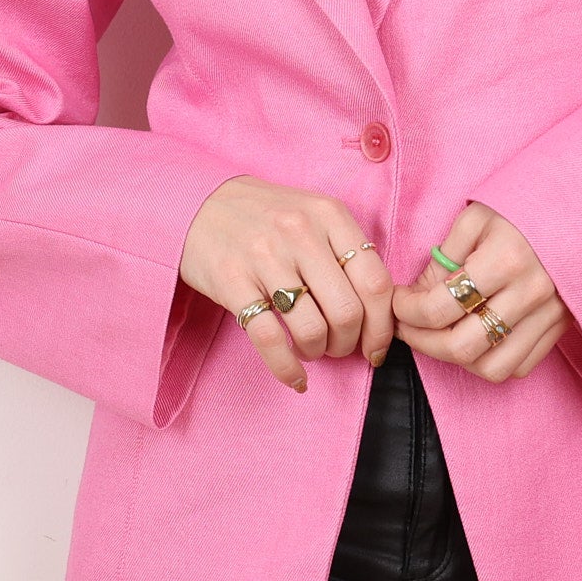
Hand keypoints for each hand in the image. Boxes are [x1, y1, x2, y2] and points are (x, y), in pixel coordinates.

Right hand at [181, 176, 394, 393]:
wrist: (199, 204)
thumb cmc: (266, 217)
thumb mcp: (313, 215)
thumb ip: (346, 252)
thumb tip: (378, 312)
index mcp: (330, 215)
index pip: (375, 282)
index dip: (382, 326)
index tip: (376, 346)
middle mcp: (300, 232)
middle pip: (348, 311)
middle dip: (349, 343)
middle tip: (338, 347)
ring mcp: (264, 256)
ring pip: (312, 329)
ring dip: (318, 352)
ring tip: (310, 349)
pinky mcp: (232, 281)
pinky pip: (270, 339)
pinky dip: (287, 368)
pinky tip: (294, 376)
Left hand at [391, 202, 571, 381]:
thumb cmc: (521, 209)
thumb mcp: (475, 218)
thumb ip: (443, 259)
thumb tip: (416, 297)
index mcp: (506, 259)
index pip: (440, 307)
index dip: (406, 311)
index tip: (397, 301)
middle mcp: (531, 294)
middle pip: (462, 347)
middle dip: (422, 342)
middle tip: (407, 326)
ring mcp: (550, 316)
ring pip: (492, 367)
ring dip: (456, 359)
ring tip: (439, 335)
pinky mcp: (560, 328)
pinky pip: (519, 367)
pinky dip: (490, 361)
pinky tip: (475, 337)